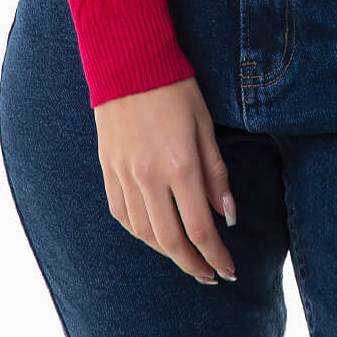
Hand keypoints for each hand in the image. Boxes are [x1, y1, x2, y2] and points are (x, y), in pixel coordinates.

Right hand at [94, 76, 237, 283]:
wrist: (128, 60)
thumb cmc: (174, 88)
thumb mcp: (205, 125)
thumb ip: (216, 174)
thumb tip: (228, 215)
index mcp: (180, 166)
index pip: (201, 229)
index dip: (216, 256)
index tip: (228, 270)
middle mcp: (148, 177)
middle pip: (170, 242)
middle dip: (193, 265)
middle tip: (209, 275)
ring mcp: (124, 175)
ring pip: (144, 233)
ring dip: (166, 252)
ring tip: (185, 256)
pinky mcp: (107, 168)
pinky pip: (121, 214)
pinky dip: (139, 232)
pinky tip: (153, 233)